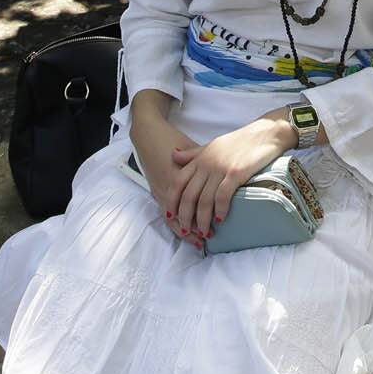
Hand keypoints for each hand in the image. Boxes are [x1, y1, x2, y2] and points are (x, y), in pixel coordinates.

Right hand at [128, 107, 206, 249]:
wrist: (148, 134)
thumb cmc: (172, 140)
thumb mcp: (193, 150)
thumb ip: (207, 165)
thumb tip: (225, 175)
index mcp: (180, 176)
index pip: (193, 201)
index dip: (205, 213)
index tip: (218, 222)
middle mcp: (168, 187)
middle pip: (182, 214)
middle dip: (195, 227)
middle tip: (209, 236)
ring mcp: (160, 190)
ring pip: (172, 217)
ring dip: (185, 229)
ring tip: (198, 239)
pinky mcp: (155, 191)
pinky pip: (167, 211)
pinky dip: (175, 222)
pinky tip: (183, 229)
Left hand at [169, 116, 294, 239]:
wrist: (265, 133)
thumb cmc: (239, 141)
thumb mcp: (211, 145)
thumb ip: (193, 154)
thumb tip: (173, 156)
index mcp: (199, 159)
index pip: (177, 183)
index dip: (172, 201)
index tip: (171, 216)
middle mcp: (206, 164)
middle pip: (189, 195)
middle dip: (185, 217)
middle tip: (188, 231)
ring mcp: (221, 169)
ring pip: (204, 200)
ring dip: (202, 220)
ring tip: (205, 233)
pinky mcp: (236, 173)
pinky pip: (222, 196)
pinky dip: (220, 210)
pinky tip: (221, 220)